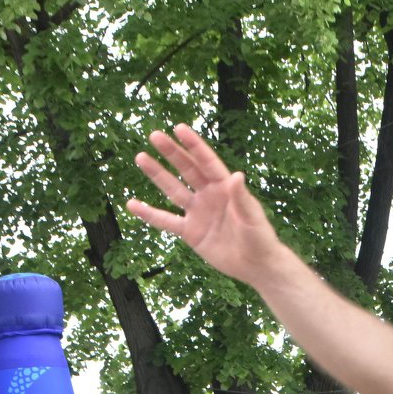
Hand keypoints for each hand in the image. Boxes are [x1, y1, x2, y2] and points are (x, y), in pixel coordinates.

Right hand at [129, 125, 286, 285]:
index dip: (193, 145)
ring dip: (157, 174)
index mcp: (225, 187)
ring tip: (141, 157)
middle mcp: (209, 195)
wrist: (255, 265)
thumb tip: (237, 176)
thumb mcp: (252, 217)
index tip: (179, 128)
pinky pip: (166, 221)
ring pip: (173, 190)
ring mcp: (197, 212)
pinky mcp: (190, 231)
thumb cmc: (260, 238)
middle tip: (155, 136)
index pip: (207, 162)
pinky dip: (149, 214)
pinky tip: (132, 205)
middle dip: (172, 153)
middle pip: (187, 169)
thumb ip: (241, 198)